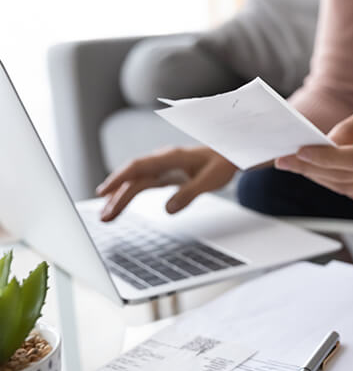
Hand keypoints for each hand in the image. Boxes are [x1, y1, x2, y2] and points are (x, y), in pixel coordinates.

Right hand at [96, 146, 236, 220]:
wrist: (230, 154)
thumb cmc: (222, 163)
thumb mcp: (210, 180)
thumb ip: (189, 193)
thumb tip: (167, 210)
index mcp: (171, 157)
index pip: (138, 167)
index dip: (120, 179)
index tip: (104, 192)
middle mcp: (162, 160)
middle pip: (133, 177)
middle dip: (116, 195)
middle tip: (104, 216)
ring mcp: (162, 166)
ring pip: (135, 181)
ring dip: (119, 197)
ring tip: (105, 216)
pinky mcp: (164, 174)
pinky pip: (142, 183)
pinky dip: (129, 193)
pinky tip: (117, 203)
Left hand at [275, 104, 352, 209]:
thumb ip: (352, 126)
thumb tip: (326, 143)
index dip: (324, 158)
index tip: (298, 152)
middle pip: (344, 176)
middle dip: (310, 168)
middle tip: (285, 161)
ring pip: (346, 188)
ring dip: (319, 177)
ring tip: (298, 165)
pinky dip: (336, 183)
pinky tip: (323, 173)